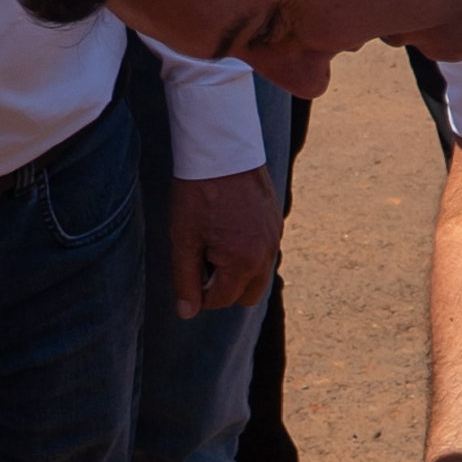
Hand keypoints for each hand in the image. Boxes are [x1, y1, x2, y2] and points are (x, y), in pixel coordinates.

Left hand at [166, 168, 279, 318]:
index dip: (198, 292)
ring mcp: (275, 237)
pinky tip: (228, 226)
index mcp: (243, 261)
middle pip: (247, 296)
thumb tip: (187, 313)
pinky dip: (247, 250)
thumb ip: (185, 279)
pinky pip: (264, 251)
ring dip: (237, 269)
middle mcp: (266, 253)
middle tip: (202, 258)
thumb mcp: (184, 238)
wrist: (222, 148)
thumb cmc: (198, 192)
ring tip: (215, 239)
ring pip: (258, 273)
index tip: (188, 268)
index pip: (220, 300)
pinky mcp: (277, 222)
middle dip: (224, 288)